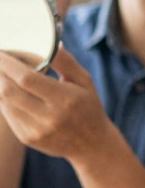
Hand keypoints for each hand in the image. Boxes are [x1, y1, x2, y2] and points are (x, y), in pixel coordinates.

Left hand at [0, 47, 112, 163]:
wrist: (92, 144)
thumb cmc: (88, 107)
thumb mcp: (85, 82)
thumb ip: (66, 62)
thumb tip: (52, 42)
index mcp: (66, 99)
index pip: (27, 78)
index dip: (8, 64)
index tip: (0, 52)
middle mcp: (49, 117)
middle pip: (9, 91)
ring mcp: (36, 130)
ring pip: (4, 103)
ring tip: (2, 75)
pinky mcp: (27, 138)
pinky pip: (7, 115)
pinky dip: (4, 100)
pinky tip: (9, 92)